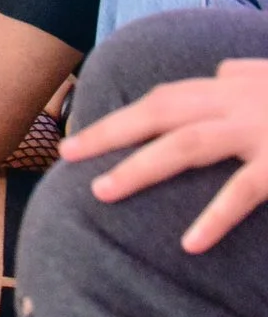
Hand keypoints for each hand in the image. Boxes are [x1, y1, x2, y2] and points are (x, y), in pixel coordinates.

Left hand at [64, 56, 267, 251]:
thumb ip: (241, 75)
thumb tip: (218, 72)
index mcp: (230, 87)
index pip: (164, 98)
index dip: (123, 115)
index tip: (84, 134)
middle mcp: (234, 103)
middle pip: (159, 112)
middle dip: (109, 132)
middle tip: (67, 154)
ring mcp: (255, 132)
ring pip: (185, 145)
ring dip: (139, 168)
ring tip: (101, 192)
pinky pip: (241, 191)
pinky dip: (215, 217)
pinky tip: (189, 243)